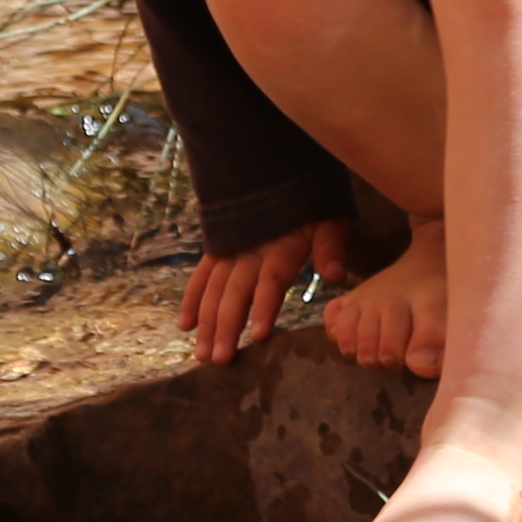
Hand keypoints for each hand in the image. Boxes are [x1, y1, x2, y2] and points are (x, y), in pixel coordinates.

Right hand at [183, 217, 353, 363]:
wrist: (278, 162)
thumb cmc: (310, 200)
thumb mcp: (329, 217)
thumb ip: (330, 247)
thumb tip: (336, 276)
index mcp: (281, 245)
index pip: (271, 280)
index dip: (265, 307)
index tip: (259, 336)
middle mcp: (251, 249)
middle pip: (236, 291)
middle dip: (227, 325)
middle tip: (221, 359)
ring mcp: (231, 248)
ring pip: (215, 288)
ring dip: (207, 321)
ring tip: (203, 353)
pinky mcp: (219, 246)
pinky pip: (202, 274)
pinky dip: (192, 298)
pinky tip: (185, 325)